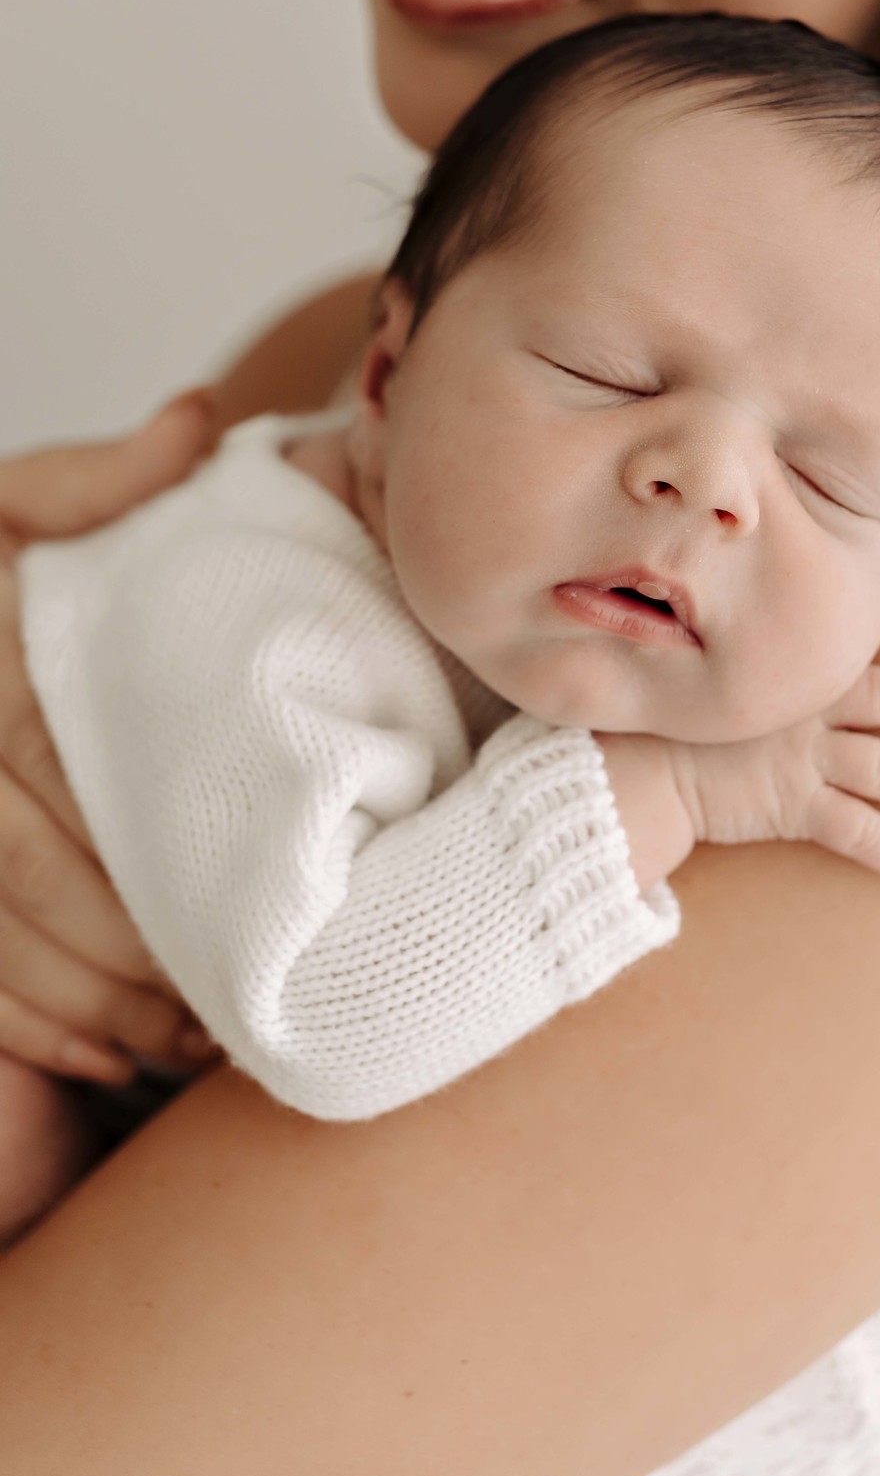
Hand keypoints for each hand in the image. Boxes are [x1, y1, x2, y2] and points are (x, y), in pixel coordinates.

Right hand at [0, 393, 217, 1081]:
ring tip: (199, 1041)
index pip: (75, 788)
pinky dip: (32, 1032)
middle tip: (247, 1005)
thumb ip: (92, 475)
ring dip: (99, 1015)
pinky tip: (104, 1056)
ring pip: (3, 951)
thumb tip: (197, 420)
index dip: (161, 865)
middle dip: (143, 962)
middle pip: (40, 889)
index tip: (257, 908)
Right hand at [666, 665, 879, 885]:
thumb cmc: (661, 717)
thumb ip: (748, 676)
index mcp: (795, 677)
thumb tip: (762, 671)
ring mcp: (802, 757)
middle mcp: (808, 711)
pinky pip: (854, 828)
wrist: (633, 758)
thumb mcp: (710, 679)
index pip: (876, 669)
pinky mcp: (788, 803)